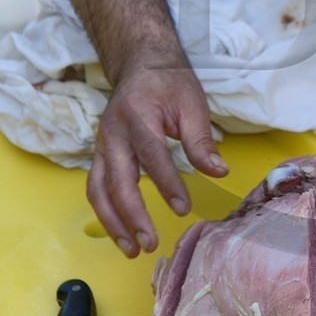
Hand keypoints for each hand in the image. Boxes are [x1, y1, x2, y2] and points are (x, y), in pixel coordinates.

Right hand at [87, 56, 228, 257]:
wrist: (140, 65)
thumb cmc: (168, 83)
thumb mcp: (192, 102)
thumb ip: (201, 139)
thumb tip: (219, 171)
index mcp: (138, 116)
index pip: (152, 155)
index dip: (167, 184)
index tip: (184, 209)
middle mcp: (113, 133)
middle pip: (117, 180)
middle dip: (132, 216)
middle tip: (150, 243)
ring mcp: (101, 145)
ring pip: (98, 190)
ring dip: (112, 223)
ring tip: (132, 249)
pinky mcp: (100, 155)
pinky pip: (96, 188)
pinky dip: (106, 213)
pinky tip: (122, 233)